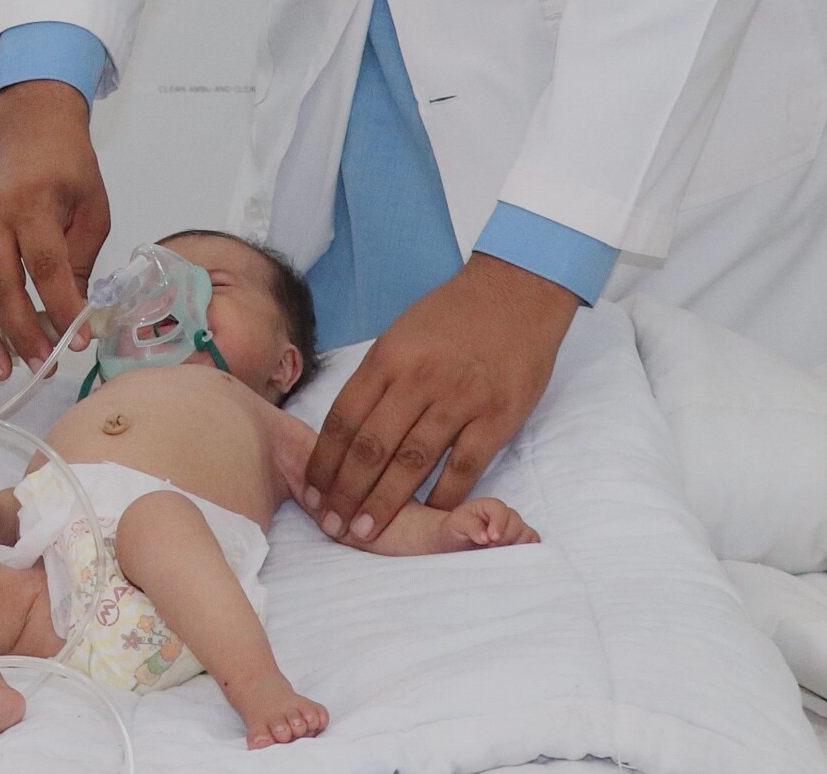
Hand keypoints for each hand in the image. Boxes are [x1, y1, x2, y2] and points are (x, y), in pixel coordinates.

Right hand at [0, 81, 112, 378]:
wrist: (28, 130)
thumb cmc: (67, 169)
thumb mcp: (91, 209)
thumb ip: (79, 261)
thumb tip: (77, 318)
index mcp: (32, 205)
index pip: (43, 264)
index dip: (60, 306)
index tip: (77, 342)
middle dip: (16, 331)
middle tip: (38, 368)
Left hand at [302, 253, 576, 544]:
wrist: (516, 294)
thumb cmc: (452, 316)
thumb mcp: (400, 335)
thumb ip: (376, 380)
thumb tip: (346, 430)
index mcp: (387, 359)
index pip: (343, 419)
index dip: (323, 461)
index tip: (310, 491)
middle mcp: (417, 381)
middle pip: (371, 448)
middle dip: (345, 492)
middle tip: (330, 526)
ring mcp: (459, 401)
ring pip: (411, 463)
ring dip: (384, 503)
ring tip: (364, 532)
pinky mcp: (498, 419)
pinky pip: (464, 468)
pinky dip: (442, 497)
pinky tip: (424, 517)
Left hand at [442, 496, 539, 548]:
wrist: (457, 541)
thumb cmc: (457, 529)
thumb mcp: (456, 523)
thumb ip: (470, 525)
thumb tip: (485, 536)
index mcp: (490, 506)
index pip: (501, 510)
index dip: (499, 524)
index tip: (491, 538)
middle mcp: (506, 515)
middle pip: (516, 524)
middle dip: (505, 539)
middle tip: (490, 548)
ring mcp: (516, 528)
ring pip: (527, 535)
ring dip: (515, 547)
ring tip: (498, 553)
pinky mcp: (521, 541)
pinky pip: (533, 545)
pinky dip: (526, 552)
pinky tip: (512, 557)